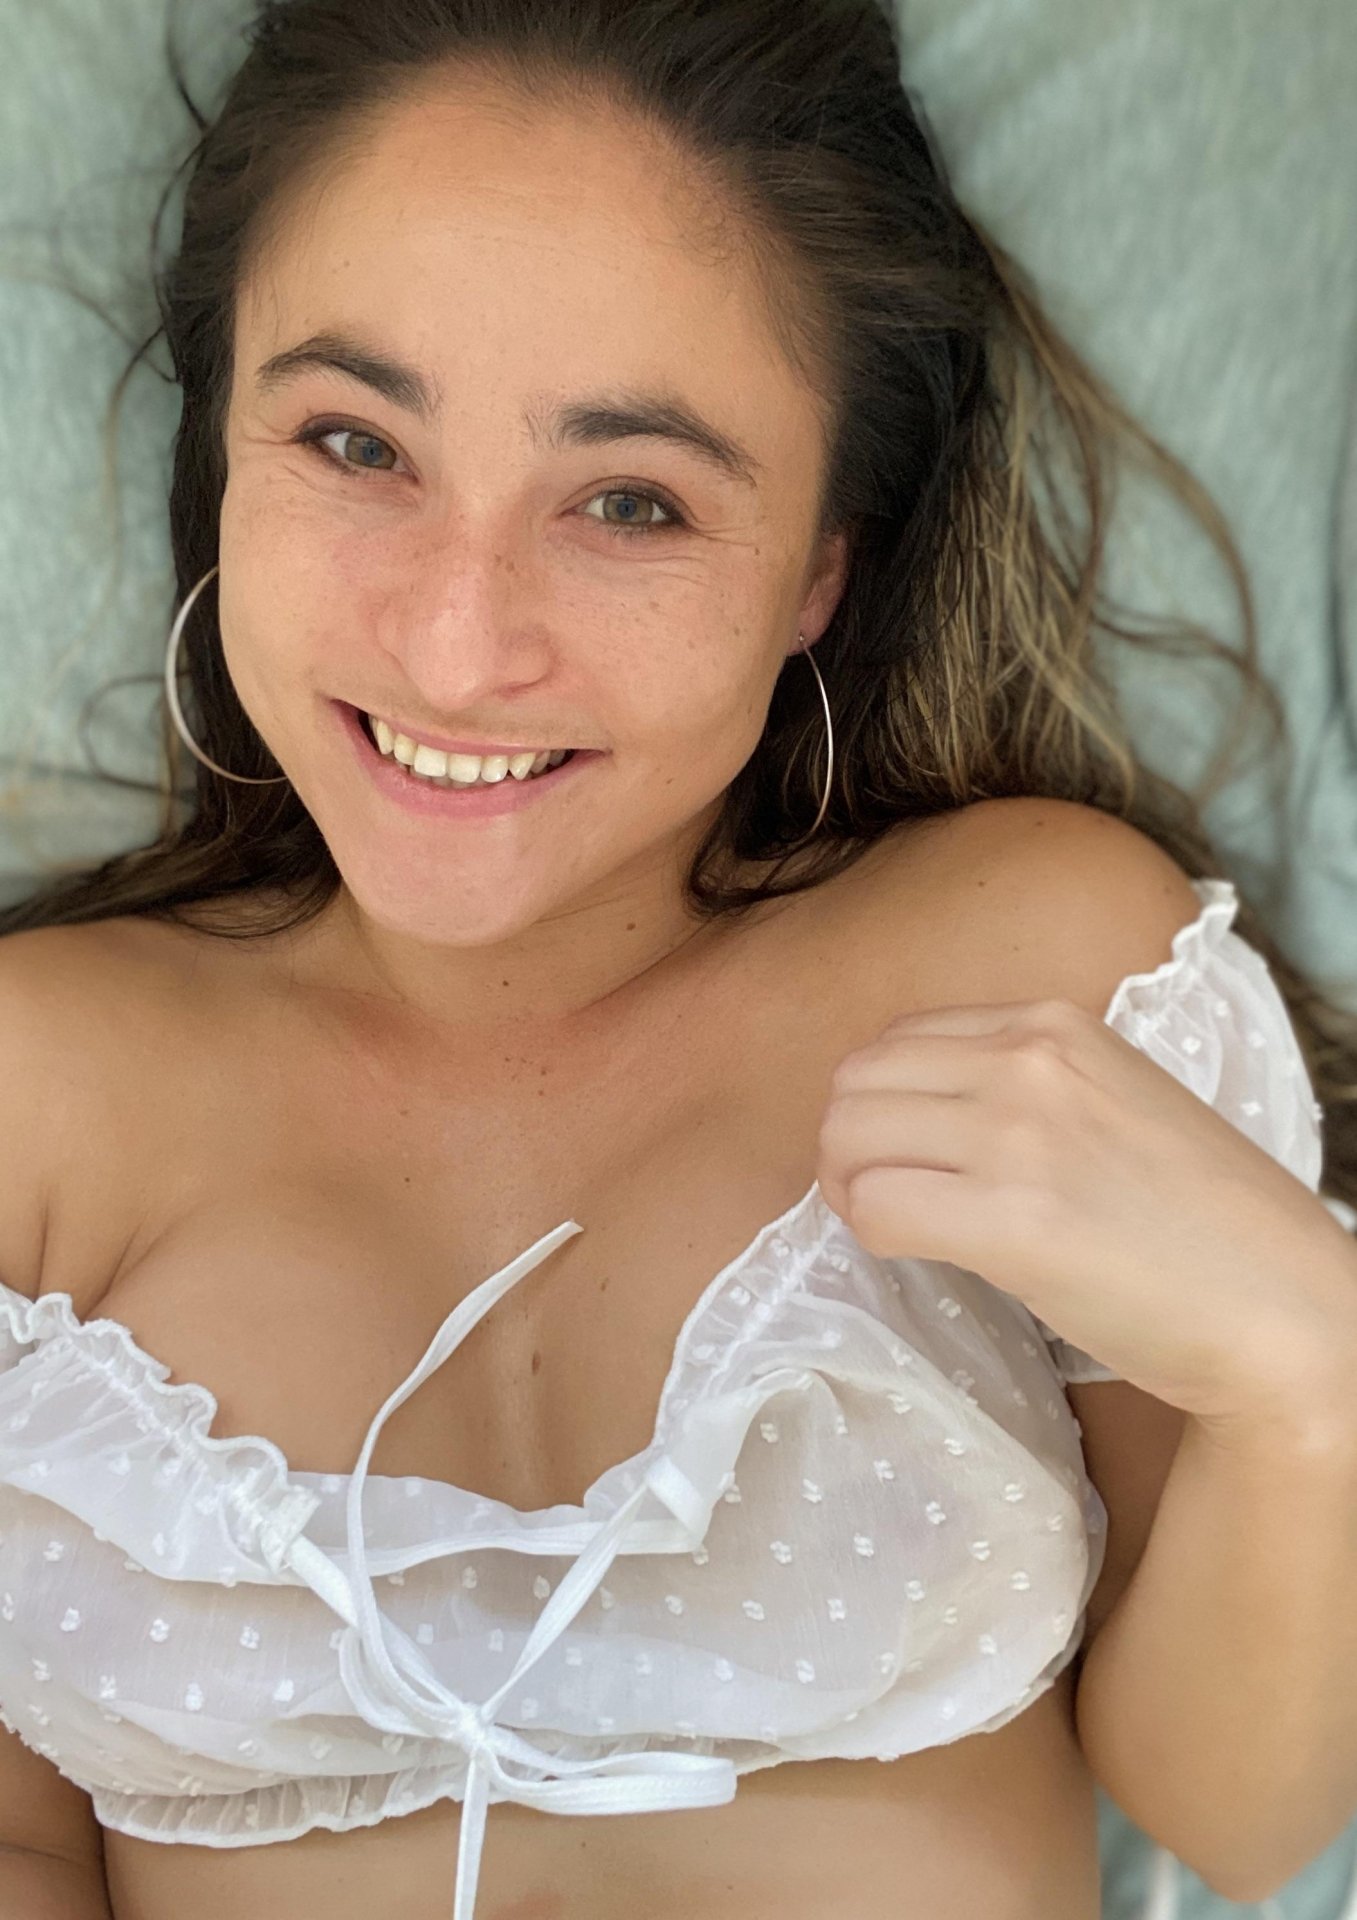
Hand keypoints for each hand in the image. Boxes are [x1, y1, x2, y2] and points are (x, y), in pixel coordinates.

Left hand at [815, 997, 1356, 1429]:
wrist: (1283, 1306)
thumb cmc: (1201, 1220)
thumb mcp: (1112, 1102)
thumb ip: (1024, 1088)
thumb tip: (921, 1115)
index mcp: (1054, 1024)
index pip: (901, 1038)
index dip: (879, 1101)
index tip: (898, 1151)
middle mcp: (1029, 1062)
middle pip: (856, 1080)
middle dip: (845, 1140)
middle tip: (872, 1193)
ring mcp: (1019, 1137)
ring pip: (849, 1138)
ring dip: (847, 1186)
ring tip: (888, 1222)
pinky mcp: (1013, 1222)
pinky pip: (876, 1209)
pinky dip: (869, 1234)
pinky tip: (910, 1252)